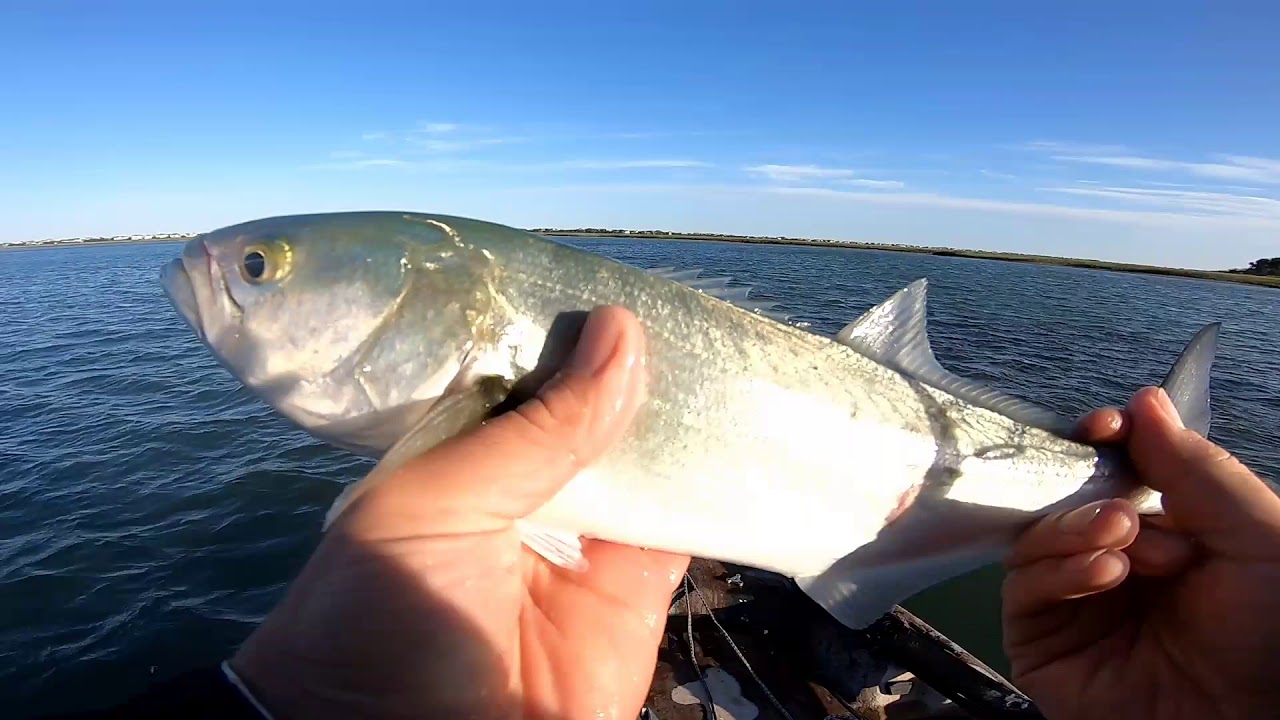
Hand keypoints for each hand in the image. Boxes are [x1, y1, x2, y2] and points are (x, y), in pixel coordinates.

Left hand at [229, 306, 690, 719]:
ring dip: (680, 420)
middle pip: (591, 417)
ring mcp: (581, 543)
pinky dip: (714, 485)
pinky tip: (743, 428)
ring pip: (644, 464)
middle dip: (633, 370)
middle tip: (690, 306)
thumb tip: (624, 332)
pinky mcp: (633, 594)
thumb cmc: (380, 617)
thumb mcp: (436, 505)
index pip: (522, 377)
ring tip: (728, 350)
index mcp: (456, 458)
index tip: (622, 281)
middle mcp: (521, 493)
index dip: (570, 333)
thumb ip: (534, 429)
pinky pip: (683, 528)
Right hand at [1002, 386, 1279, 719]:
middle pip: (1062, 501)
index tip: (1105, 427)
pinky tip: (1104, 573)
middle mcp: (1115, 566)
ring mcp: (1076, 608)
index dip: (1102, 445)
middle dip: (1090, 494)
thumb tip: (1143, 399)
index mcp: (1167, 535)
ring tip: (1123, 539)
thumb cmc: (1276, 629)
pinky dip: (1056, 571)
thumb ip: (1195, 467)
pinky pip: (1024, 591)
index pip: (1111, 475)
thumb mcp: (1256, 534)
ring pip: (1034, 541)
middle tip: (1128, 512)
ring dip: (1073, 529)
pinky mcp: (1044, 649)